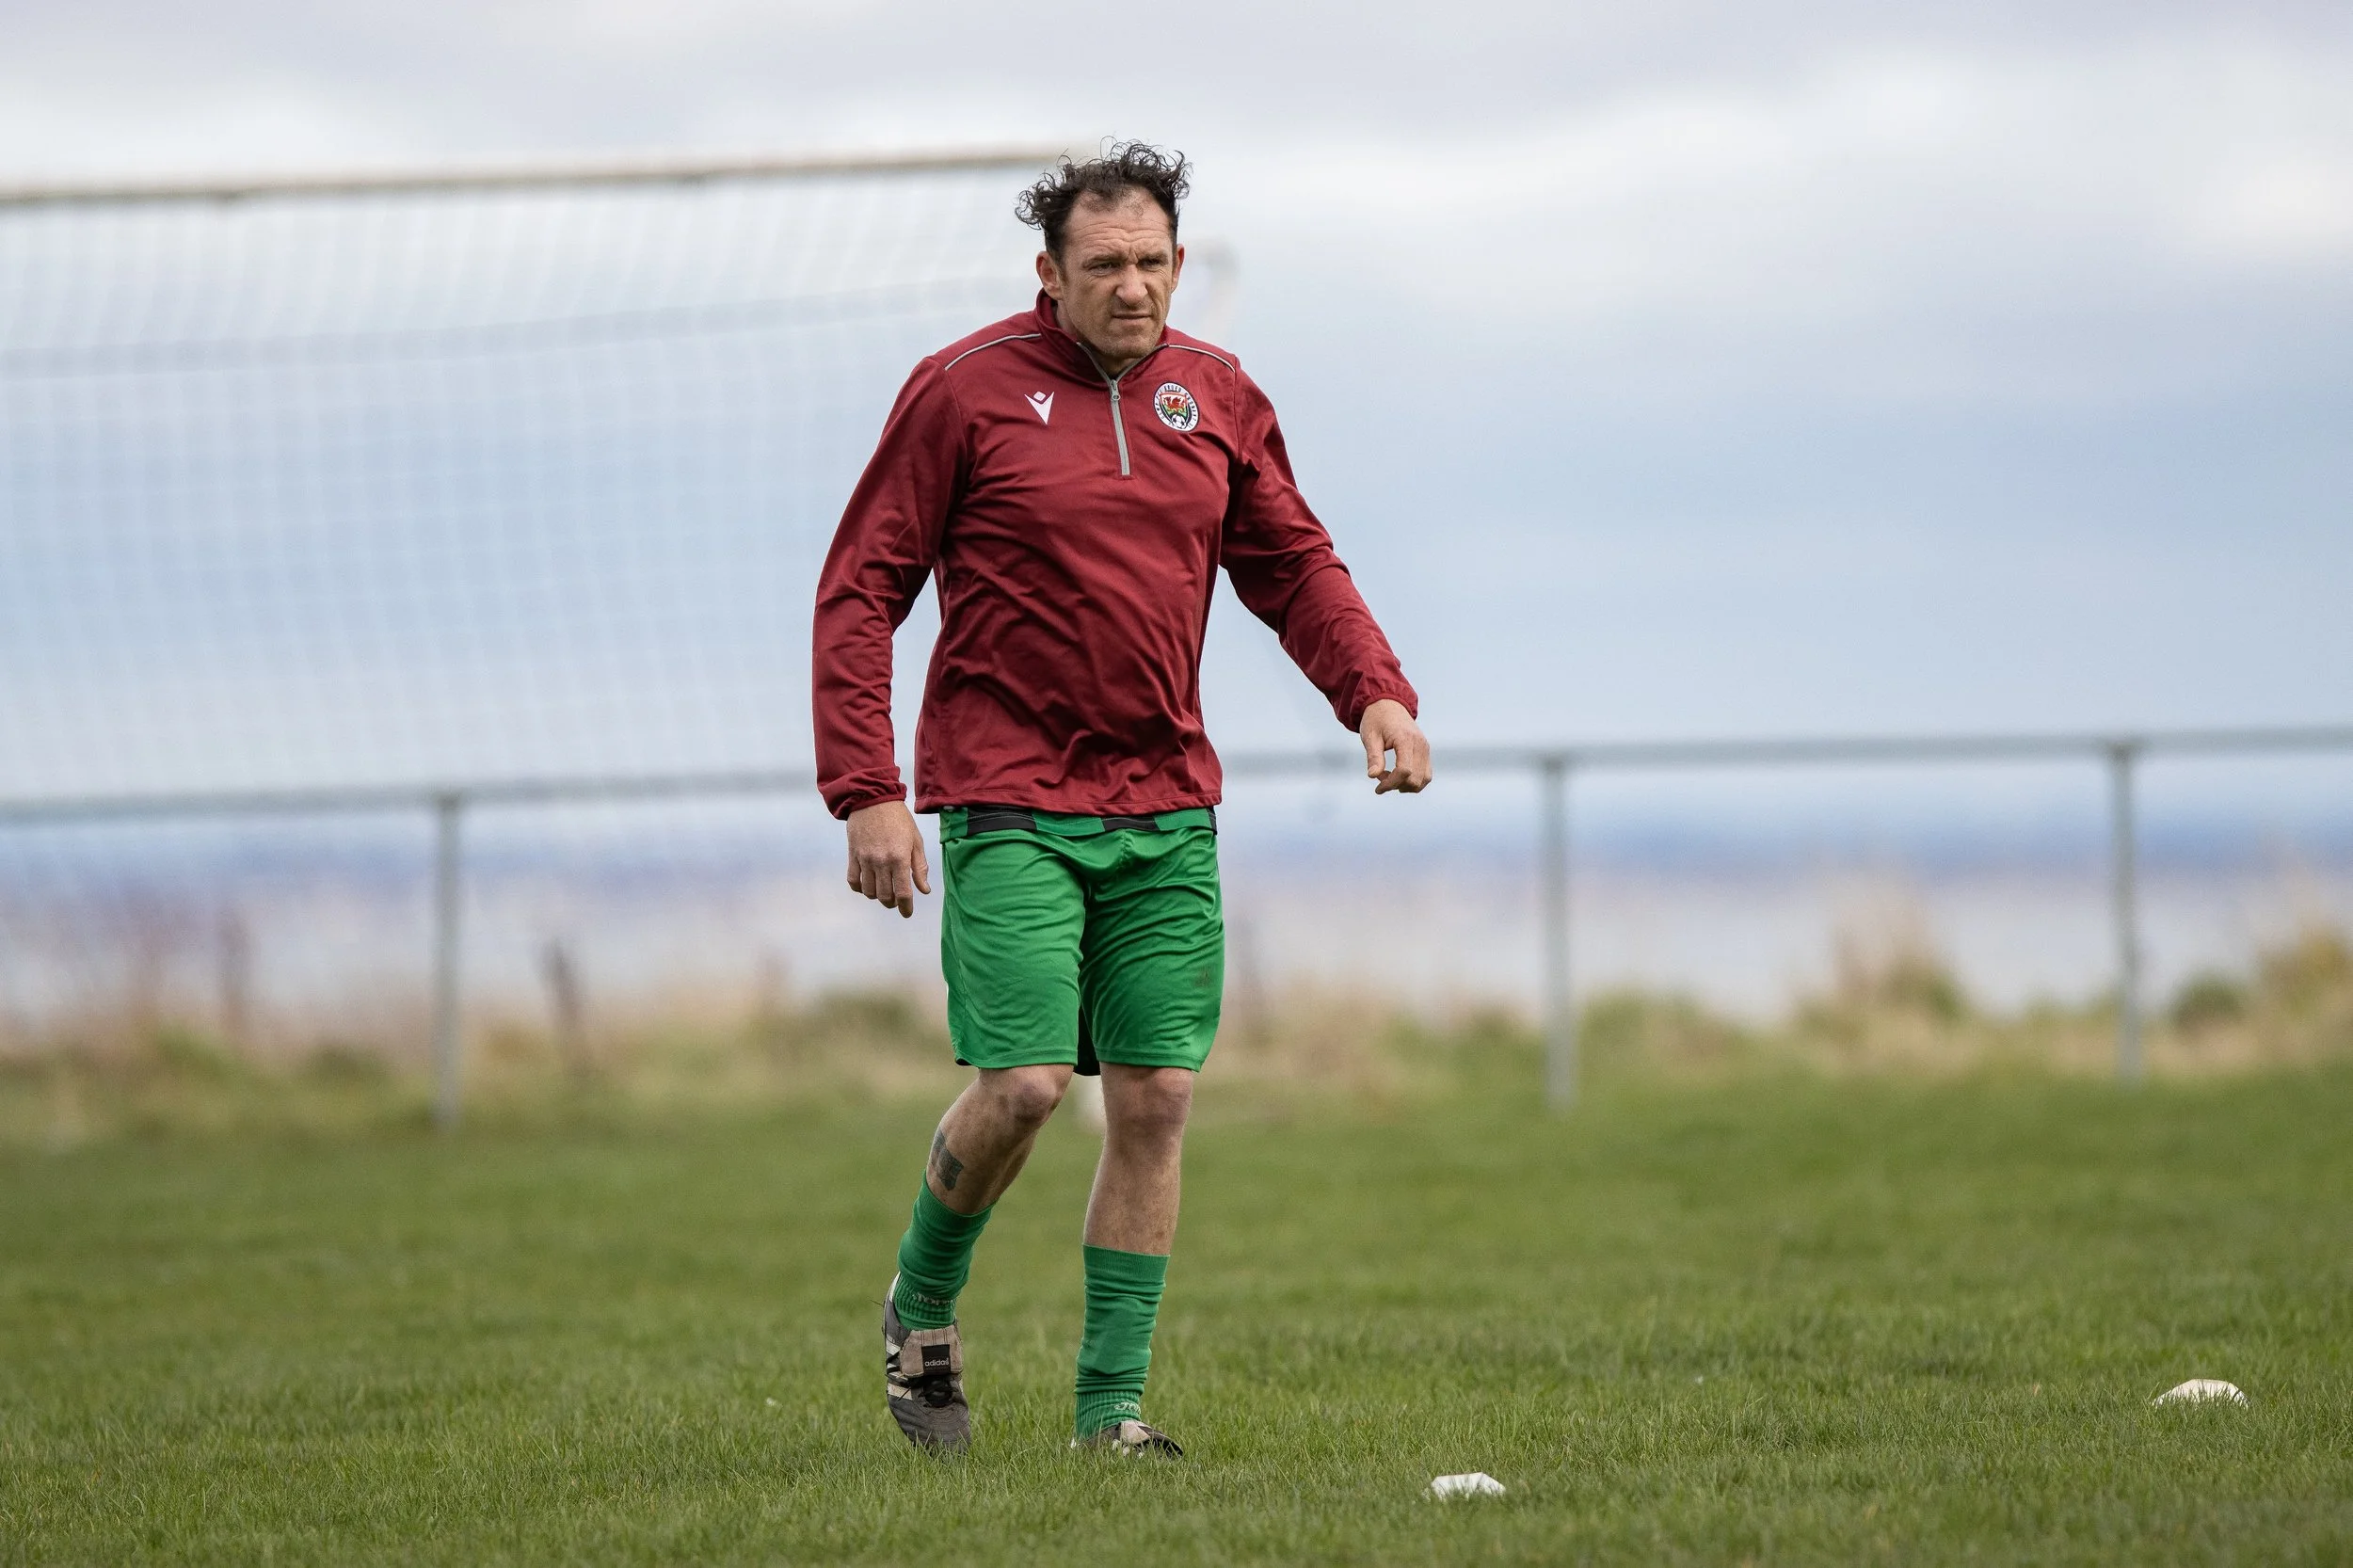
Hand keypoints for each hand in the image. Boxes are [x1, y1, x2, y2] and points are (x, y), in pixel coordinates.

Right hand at [844, 800, 930, 917]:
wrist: (873, 799)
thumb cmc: (899, 819)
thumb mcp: (915, 841)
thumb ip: (920, 867)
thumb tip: (924, 890)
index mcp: (900, 858)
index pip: (903, 892)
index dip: (906, 907)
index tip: (907, 913)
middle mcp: (882, 861)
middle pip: (885, 896)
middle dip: (892, 903)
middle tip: (897, 900)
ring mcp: (865, 859)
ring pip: (869, 891)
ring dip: (877, 896)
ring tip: (883, 891)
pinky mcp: (853, 855)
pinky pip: (853, 880)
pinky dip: (860, 888)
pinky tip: (867, 885)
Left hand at [1359, 698, 1431, 794]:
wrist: (1388, 705)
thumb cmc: (1376, 720)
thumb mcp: (1370, 737)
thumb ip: (1374, 757)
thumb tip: (1372, 776)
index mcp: (1405, 739)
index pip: (1404, 770)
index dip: (1390, 784)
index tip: (1377, 788)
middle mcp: (1420, 744)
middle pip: (1415, 778)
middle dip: (1396, 785)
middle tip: (1380, 777)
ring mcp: (1425, 748)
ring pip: (1424, 779)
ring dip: (1406, 785)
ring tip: (1389, 777)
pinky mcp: (1426, 751)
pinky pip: (1426, 774)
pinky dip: (1413, 781)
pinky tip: (1398, 776)